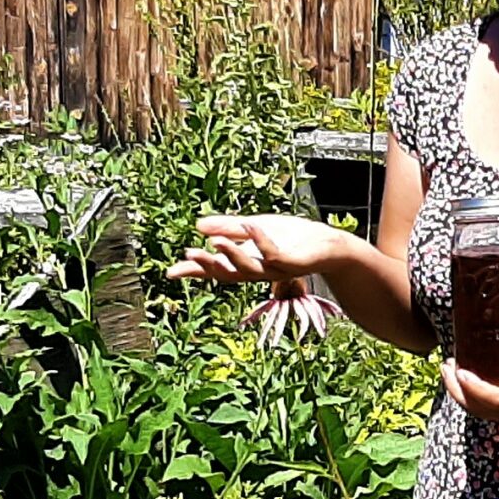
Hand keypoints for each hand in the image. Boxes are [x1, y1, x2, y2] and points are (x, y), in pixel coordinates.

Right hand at [166, 213, 344, 289]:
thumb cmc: (293, 237)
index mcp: (246, 262)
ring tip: (215, 241)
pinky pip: (275, 254)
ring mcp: (276, 269)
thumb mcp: (254, 227)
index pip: (216, 269)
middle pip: (228, 274)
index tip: (171, 272)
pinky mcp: (294, 263)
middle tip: (188, 256)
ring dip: (232, 255)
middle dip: (208, 266)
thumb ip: (228, 227)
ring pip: (250, 269)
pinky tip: (251, 225)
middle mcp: (258, 270)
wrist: (328, 244)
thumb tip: (197, 226)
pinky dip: (262, 240)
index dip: (194, 271)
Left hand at [442, 345, 498, 421]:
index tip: (459, 369)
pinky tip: (470, 377)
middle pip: (479, 409)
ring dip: (461, 393)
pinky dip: (472, 395)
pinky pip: (488, 407)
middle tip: (445, 365)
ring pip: (480, 411)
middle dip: (457, 390)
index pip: (494, 400)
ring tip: (449, 370)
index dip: (474, 388)